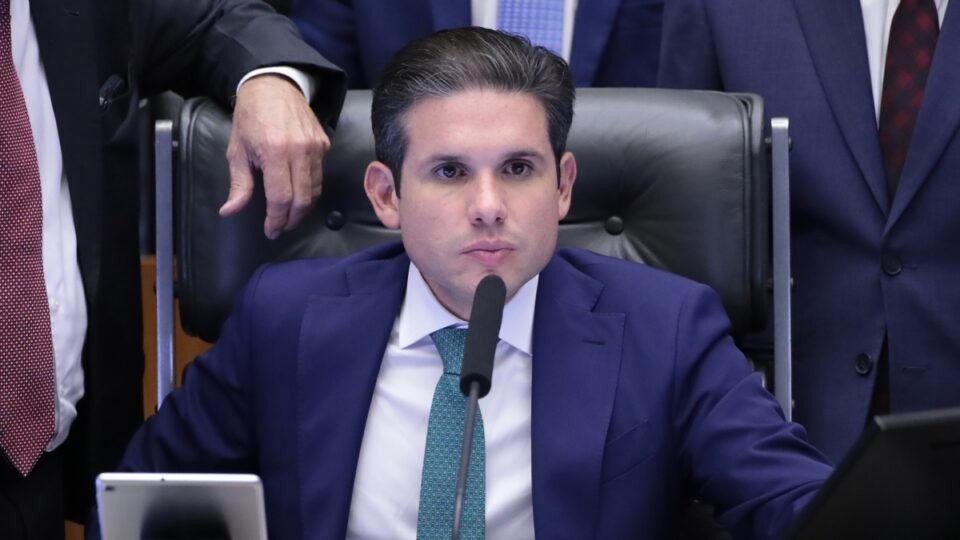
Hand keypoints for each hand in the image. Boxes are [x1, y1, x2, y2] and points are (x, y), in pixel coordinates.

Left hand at [222, 74, 329, 238]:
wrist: (274, 86)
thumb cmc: (251, 117)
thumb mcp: (237, 151)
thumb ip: (238, 184)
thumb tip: (229, 211)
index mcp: (275, 151)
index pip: (281, 198)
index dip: (277, 219)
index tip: (271, 230)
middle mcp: (299, 150)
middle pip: (302, 199)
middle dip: (291, 219)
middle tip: (281, 227)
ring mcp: (315, 147)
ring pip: (315, 190)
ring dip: (303, 208)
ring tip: (289, 215)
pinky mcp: (324, 144)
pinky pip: (319, 175)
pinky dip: (310, 189)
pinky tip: (298, 192)